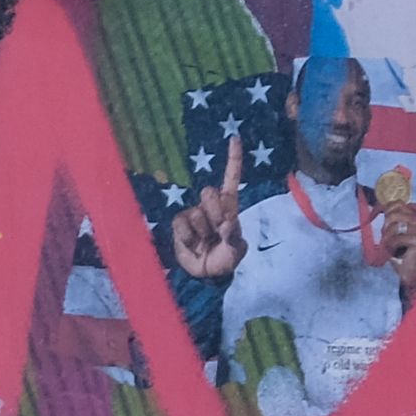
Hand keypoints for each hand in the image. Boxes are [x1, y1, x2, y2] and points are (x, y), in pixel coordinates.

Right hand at [165, 138, 249, 281]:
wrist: (205, 276)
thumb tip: (227, 222)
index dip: (233, 159)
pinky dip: (188, 238)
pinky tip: (193, 245)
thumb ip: (234, 237)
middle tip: (217, 231)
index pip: (231, 179)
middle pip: (210, 193)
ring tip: (205, 242)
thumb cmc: (225, 259)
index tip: (234, 139)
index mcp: (229, 206)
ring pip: (196, 213)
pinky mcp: (179, 225)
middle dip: (214, 213)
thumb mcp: (235, 251)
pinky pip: (182, 224)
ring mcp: (194, 214)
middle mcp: (211, 206)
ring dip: (202, 232)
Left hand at [369, 188, 415, 293]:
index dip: (386, 211)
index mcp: (415, 216)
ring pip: (394, 225)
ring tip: (391, 247)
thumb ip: (392, 222)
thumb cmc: (405, 255)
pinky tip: (395, 253)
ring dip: (387, 238)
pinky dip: (391, 247)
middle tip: (387, 240)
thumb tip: (382, 209)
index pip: (398, 204)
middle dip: (385, 228)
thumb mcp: (397, 234)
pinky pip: (397, 238)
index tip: (384, 222)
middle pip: (393, 214)